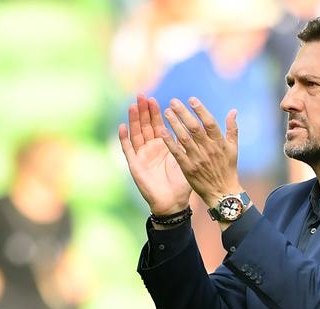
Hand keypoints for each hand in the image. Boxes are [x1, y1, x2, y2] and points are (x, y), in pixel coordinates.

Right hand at [119, 95, 191, 214]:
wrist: (173, 202)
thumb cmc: (182, 183)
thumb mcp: (186, 159)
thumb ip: (188, 143)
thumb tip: (197, 126)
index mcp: (164, 147)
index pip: (158, 125)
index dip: (156, 113)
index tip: (156, 99)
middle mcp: (151, 149)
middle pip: (145, 126)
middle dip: (144, 111)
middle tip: (142, 95)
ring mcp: (142, 156)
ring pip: (136, 134)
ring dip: (134, 120)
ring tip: (133, 106)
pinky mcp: (135, 165)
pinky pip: (128, 150)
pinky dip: (124, 138)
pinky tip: (122, 127)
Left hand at [160, 97, 242, 207]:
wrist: (222, 192)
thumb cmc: (228, 169)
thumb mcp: (233, 148)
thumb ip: (232, 129)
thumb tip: (233, 111)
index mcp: (220, 143)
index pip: (209, 123)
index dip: (200, 110)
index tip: (191, 99)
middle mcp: (208, 149)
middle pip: (194, 128)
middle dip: (183, 113)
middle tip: (173, 102)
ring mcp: (197, 158)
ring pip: (184, 138)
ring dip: (174, 124)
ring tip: (166, 112)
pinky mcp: (188, 168)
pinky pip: (177, 152)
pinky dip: (170, 142)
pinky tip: (162, 131)